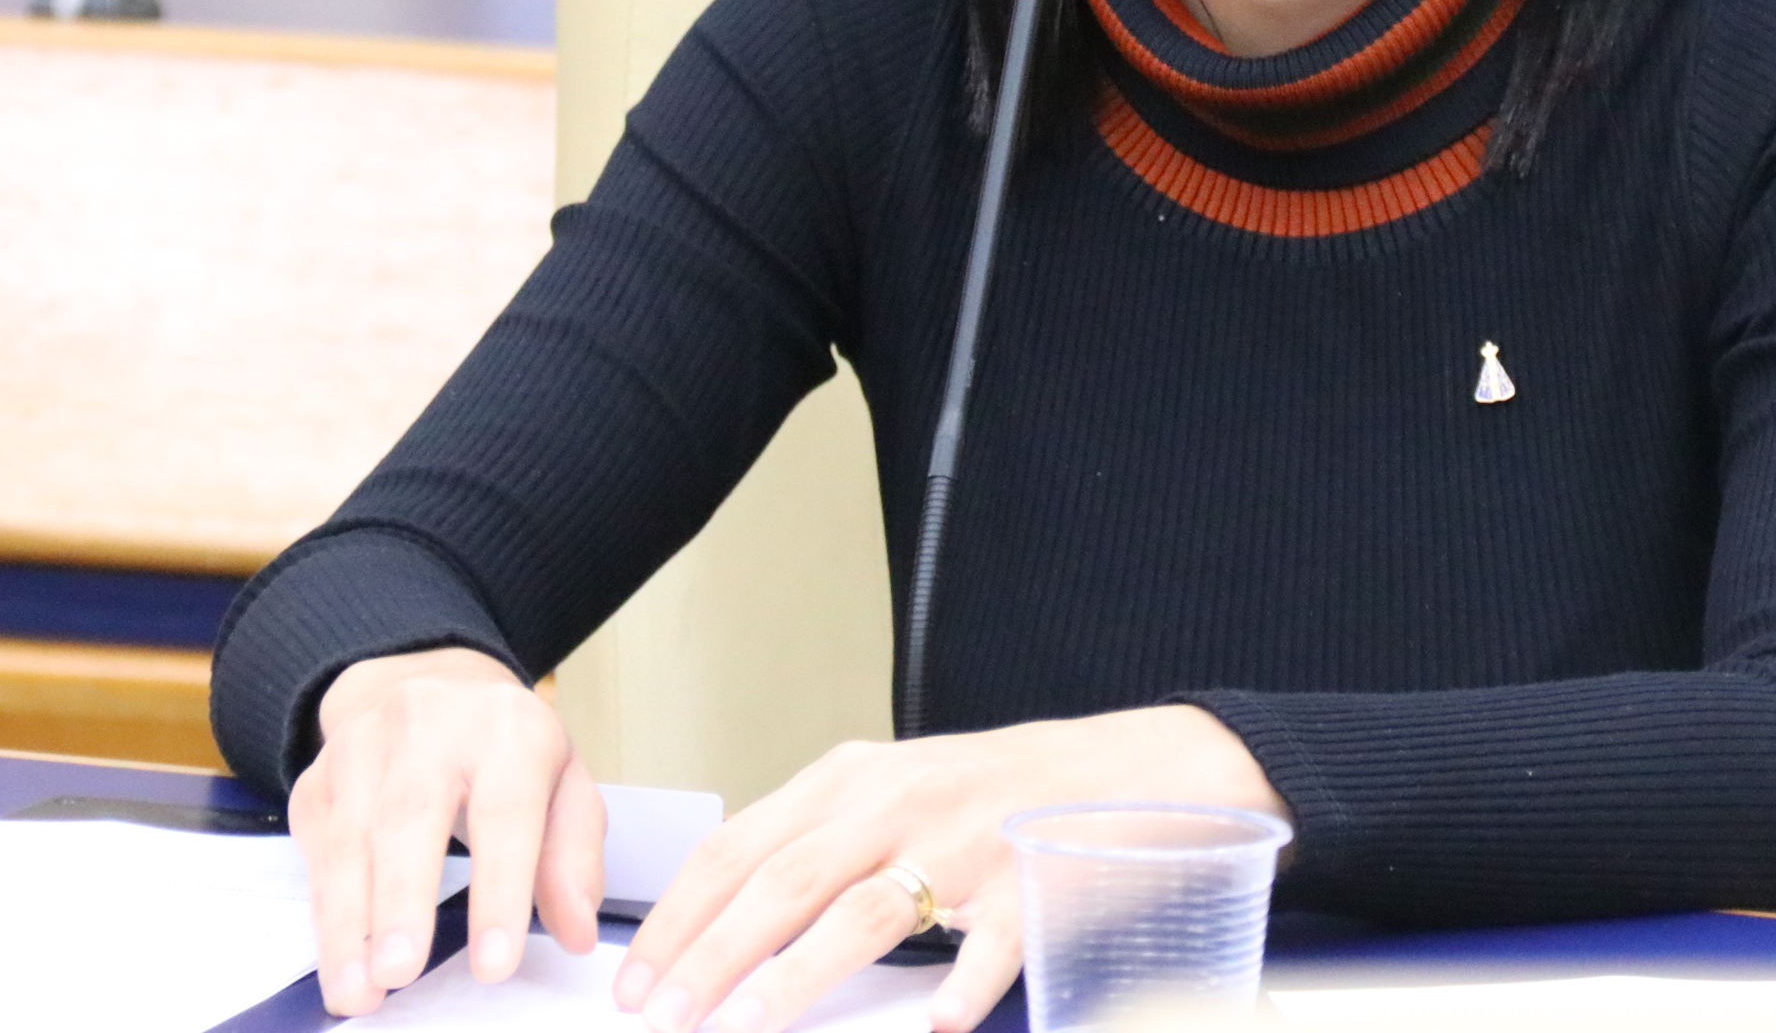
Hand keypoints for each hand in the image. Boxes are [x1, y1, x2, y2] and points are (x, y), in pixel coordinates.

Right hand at [290, 646, 607, 1013]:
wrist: (431, 682)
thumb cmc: (508, 750)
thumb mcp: (564, 784)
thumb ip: (572, 857)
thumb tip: (577, 931)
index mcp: (508, 728)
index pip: (505, 810)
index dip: (500, 889)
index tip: (495, 964)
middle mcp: (430, 724)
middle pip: (410, 814)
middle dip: (403, 900)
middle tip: (401, 972)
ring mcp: (363, 746)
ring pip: (349, 837)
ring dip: (350, 924)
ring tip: (360, 991)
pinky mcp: (318, 778)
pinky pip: (316, 851)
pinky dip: (326, 914)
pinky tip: (339, 962)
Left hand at [613, 705, 1286, 1032]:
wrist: (1137, 769)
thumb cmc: (1006, 793)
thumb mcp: (900, 790)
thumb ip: (824, 839)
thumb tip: (728, 913)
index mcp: (856, 776)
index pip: (741, 846)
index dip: (681, 913)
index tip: (638, 973)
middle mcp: (902, 798)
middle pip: (782, 881)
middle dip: (709, 954)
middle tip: (661, 1014)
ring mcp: (970, 841)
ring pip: (861, 911)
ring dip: (792, 977)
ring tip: (742, 1028)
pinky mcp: (1034, 885)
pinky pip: (989, 943)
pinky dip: (959, 985)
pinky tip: (934, 1023)